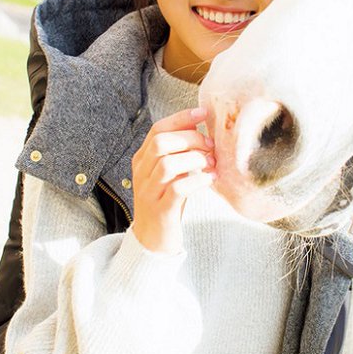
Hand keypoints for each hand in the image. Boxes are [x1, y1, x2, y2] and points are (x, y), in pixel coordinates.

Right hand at [131, 108, 215, 253]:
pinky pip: (177, 189)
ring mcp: (149, 193)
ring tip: (211, 163)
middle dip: (190, 139)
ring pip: (168, 164)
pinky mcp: (160, 211)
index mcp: (142, 160)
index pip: (158, 129)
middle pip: (161, 143)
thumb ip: (179, 152)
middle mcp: (141, 173)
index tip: (204, 113)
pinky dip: (197, 180)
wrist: (152, 240)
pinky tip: (210, 179)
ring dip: (195, 159)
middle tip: (210, 146)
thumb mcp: (170, 173)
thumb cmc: (167, 201)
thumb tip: (201, 126)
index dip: (181, 118)